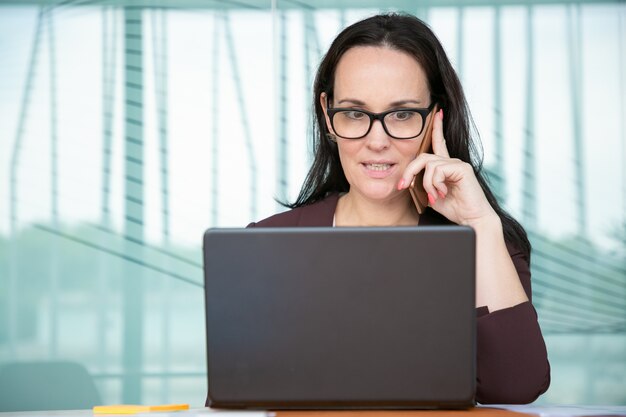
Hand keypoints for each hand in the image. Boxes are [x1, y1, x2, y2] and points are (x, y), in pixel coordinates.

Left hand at [398, 109, 497, 226]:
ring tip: (435, 196)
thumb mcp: (432, 195)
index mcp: (446, 166)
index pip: (439, 143)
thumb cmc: (455, 209)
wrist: (471, 220)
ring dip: (426, 184)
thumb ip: (422, 184)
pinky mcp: (461, 168)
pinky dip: (434, 184)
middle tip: (402, 186)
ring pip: (428, 165)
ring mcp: (458, 163)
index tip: (437, 113)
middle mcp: (452, 162)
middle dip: (409, 171)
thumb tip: (409, 180)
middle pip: (422, 157)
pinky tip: (443, 193)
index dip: (437, 128)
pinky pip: (437, 170)